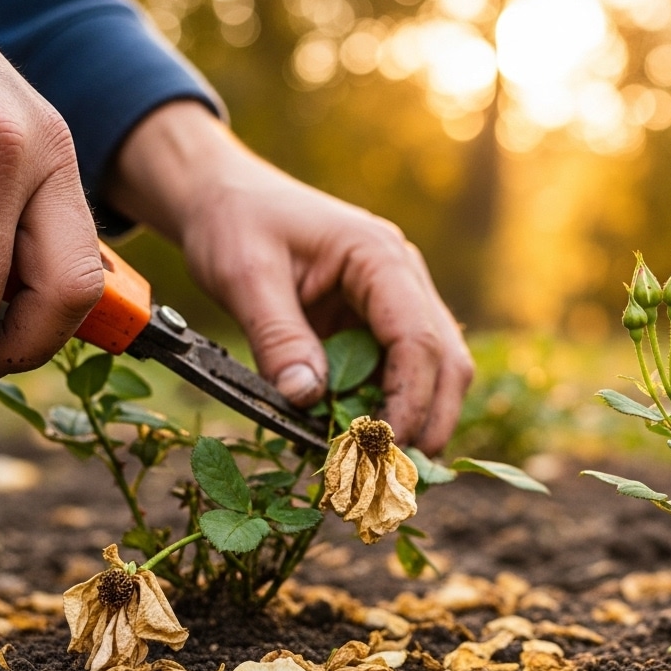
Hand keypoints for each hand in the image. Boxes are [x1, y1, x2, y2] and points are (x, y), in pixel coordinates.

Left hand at [106, 101, 473, 453]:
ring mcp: (396, 299)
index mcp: (379, 256)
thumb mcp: (245, 276)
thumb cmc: (235, 222)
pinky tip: (359, 440)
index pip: (418, 338)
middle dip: (429, 420)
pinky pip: (398, 372)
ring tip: (379, 468)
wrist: (225, 195)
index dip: (410, 399)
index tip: (384, 446)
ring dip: (413, 420)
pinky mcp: (376, 322)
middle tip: (397, 475)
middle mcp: (403, 277)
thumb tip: (307, 400)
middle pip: (446, 360)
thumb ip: (279, 337)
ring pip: (434, 371)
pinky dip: (386, 409)